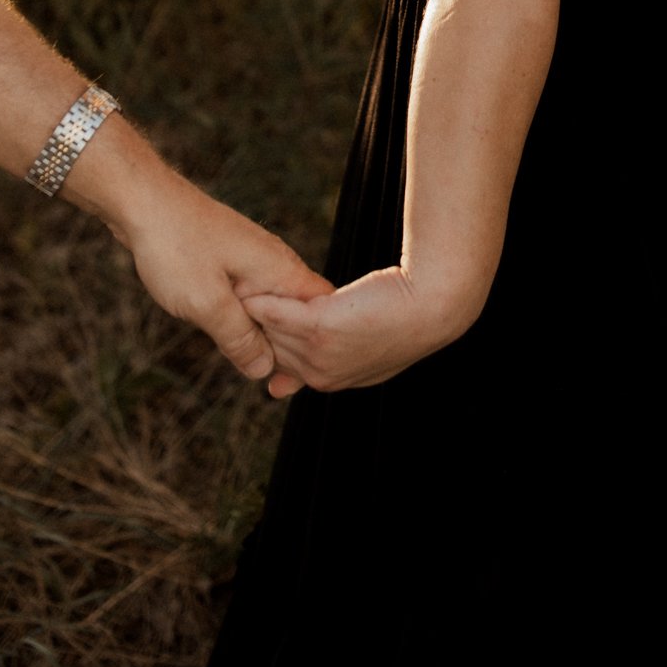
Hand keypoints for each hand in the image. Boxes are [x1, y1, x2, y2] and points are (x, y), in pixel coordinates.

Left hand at [124, 173, 331, 383]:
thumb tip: (264, 369)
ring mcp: (252, 259)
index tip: (296, 379)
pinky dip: (244, 319)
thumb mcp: (208, 303)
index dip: (315, 345)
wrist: (144, 202)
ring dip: (263, 335)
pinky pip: (249, 297)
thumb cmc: (176, 246)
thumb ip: (240, 338)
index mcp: (279, 269)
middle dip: (288, 348)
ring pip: (271, 306)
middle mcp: (274, 262)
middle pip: (298, 312)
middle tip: (272, 387)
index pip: (322, 308)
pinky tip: (228, 336)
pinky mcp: (231, 260)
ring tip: (250, 367)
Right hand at [245, 263, 466, 398]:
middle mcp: (318, 376)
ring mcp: (317, 354)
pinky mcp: (319, 325)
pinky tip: (249, 277)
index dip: (263, 338)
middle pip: (266, 344)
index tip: (244, 321)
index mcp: (326, 381)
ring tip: (235, 279)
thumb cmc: (401, 314)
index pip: (277, 362)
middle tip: (232, 292)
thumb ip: (313, 363)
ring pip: (266, 326)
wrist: (434, 303)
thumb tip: (276, 389)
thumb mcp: (355, 350)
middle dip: (250, 321)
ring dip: (249, 303)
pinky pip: (275, 308)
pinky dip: (260, 293)